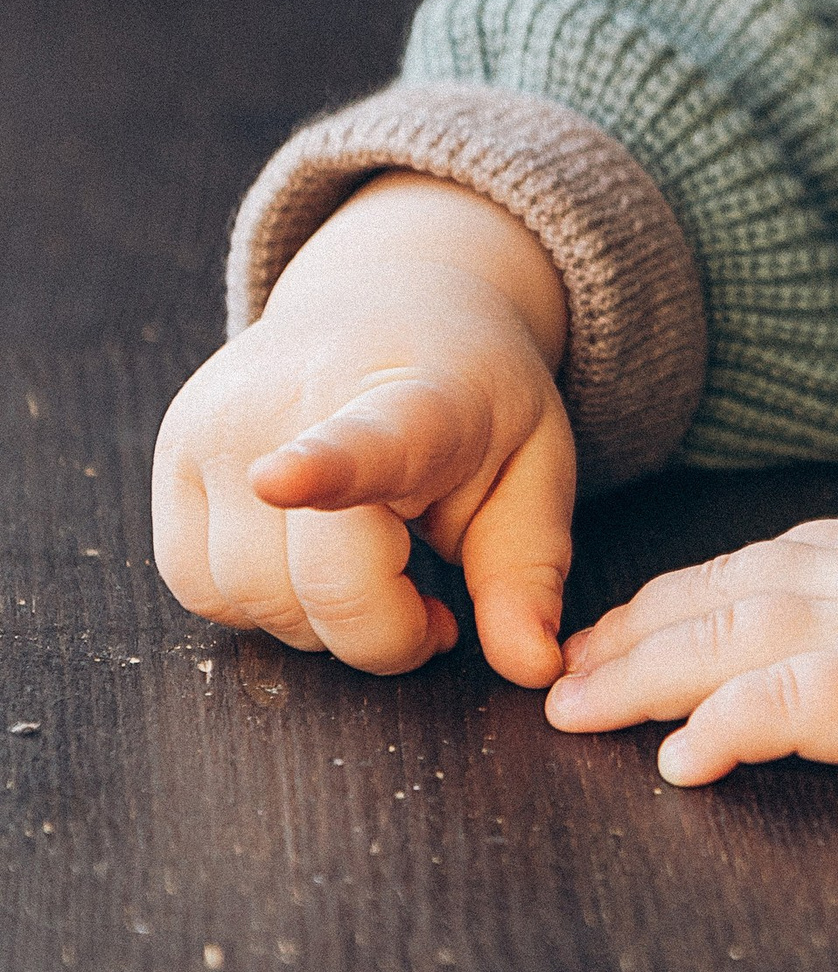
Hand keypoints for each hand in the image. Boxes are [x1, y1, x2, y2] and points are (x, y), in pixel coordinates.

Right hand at [152, 174, 574, 682]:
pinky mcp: (170, 450)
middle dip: (383, 629)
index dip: (322, 469)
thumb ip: (529, 575)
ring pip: (249, 600)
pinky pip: (198, 588)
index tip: (282, 480)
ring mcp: (218, 420)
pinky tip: (306, 557)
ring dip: (317, 622)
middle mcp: (293, 397)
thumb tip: (532, 670)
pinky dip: (257, 602)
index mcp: (413, 397)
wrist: (390, 302)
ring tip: (370, 563)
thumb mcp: (534, 472)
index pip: (364, 441)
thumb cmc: (471, 403)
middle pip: (316, 584)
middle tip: (429, 594)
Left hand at [546, 498, 837, 795]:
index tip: (633, 613)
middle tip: (561, 663)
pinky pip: (793, 704)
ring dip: (641, 673)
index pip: (774, 559)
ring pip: (732, 638)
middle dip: (637, 628)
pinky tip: (676, 760)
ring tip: (572, 711)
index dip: (692, 588)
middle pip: (728, 593)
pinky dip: (725, 725)